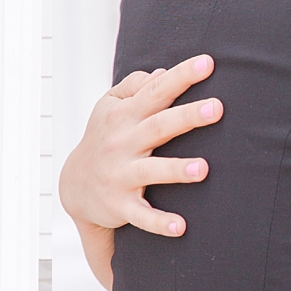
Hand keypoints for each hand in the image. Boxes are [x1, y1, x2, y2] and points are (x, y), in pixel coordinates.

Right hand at [57, 53, 222, 238]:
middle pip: (159, 126)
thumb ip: (134, 85)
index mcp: (124, 115)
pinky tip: (180, 227)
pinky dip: (159, 222)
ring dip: (176, 170)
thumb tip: (163, 73)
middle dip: (187, 117)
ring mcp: (120, 175)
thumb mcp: (108, 105)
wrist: (74, 185)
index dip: (181, 76)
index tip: (208, 63)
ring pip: (150, 171)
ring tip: (203, 168)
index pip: (156, 91)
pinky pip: (141, 215)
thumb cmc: (104, 137)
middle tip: (217, 108)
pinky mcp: (120, 205)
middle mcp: (123, 142)